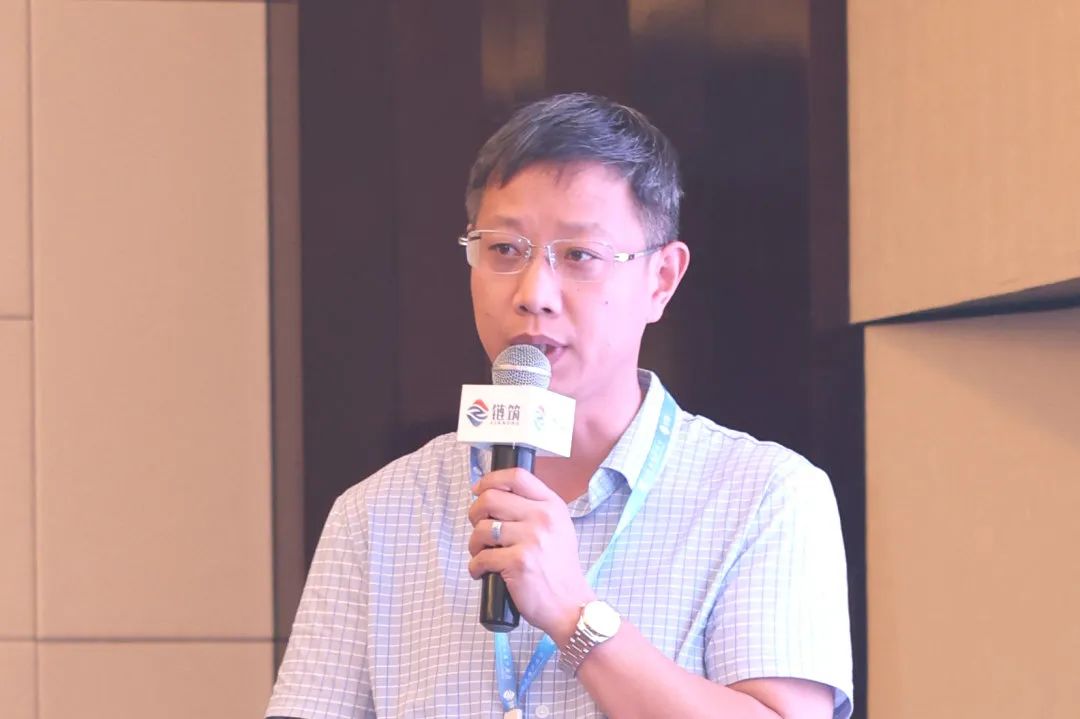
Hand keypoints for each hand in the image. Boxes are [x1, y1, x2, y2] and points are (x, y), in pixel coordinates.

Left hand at [468, 467, 594, 641]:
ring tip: (481, 554)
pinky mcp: (518, 562)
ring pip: (482, 529)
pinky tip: (482, 572)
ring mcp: (531, 539)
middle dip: (475, 513)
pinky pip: (481, 557)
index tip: (479, 491)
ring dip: (474, 544)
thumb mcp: (557, 528)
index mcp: (552, 506)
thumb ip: (533, 509)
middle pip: (491, 498)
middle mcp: (542, 518)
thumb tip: (492, 497)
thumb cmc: (559, 569)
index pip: (517, 476)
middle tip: (478, 528)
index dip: (490, 480)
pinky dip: (475, 567)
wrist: (571, 605)